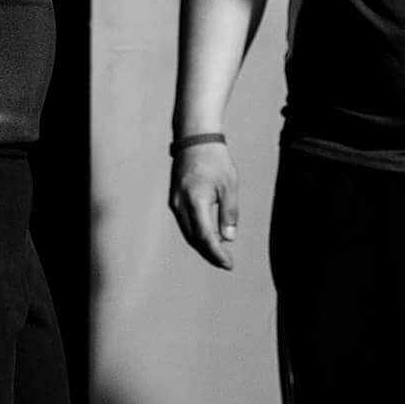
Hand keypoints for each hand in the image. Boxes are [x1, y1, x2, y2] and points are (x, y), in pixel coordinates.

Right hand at [168, 139, 238, 269]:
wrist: (195, 139)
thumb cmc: (215, 160)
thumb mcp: (230, 185)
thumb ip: (229, 212)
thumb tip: (228, 238)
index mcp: (195, 201)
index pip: (204, 237)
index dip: (216, 254)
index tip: (228, 263)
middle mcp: (181, 205)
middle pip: (193, 239)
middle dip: (210, 253)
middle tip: (226, 262)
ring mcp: (175, 202)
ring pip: (187, 232)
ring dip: (202, 245)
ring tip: (220, 253)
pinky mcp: (174, 199)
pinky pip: (185, 223)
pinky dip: (196, 233)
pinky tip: (208, 236)